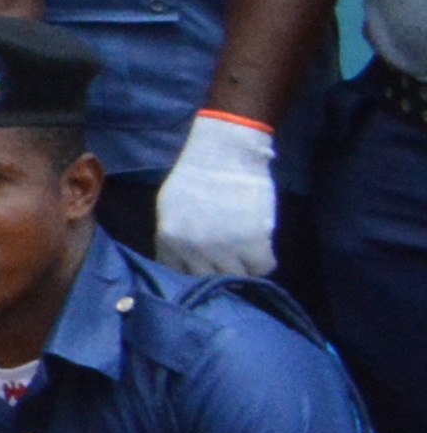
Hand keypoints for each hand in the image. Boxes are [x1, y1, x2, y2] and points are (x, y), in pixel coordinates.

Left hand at [160, 113, 284, 281]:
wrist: (226, 153)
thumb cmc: (197, 176)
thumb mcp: (169, 209)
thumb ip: (174, 238)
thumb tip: (181, 265)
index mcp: (168, 238)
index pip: (179, 274)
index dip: (195, 270)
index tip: (206, 265)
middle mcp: (192, 248)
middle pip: (208, 278)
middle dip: (219, 270)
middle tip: (230, 256)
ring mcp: (223, 248)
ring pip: (237, 276)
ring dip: (243, 265)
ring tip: (245, 247)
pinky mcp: (253, 244)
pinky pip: (262, 268)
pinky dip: (263, 260)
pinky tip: (260, 244)